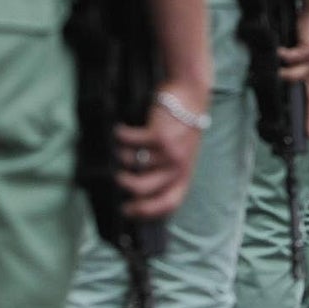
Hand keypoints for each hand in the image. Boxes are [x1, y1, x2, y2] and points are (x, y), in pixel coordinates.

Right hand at [114, 83, 206, 219]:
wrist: (191, 96)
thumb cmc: (183, 126)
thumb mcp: (182, 154)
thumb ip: (168, 170)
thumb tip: (139, 188)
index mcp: (184, 175)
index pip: (168, 203)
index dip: (146, 211)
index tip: (128, 210)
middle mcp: (177, 167)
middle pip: (143, 188)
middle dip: (125, 184)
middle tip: (117, 177)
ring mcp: (168, 151)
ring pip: (133, 163)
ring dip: (121, 155)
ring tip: (119, 147)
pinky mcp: (158, 135)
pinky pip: (130, 141)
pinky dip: (120, 136)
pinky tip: (119, 131)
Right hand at [278, 6, 308, 138]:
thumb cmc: (308, 32)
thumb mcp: (302, 52)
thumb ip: (294, 66)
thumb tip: (280, 77)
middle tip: (308, 133)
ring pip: (297, 77)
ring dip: (284, 74)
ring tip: (274, 70)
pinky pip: (292, 58)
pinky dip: (283, 55)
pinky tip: (278, 50)